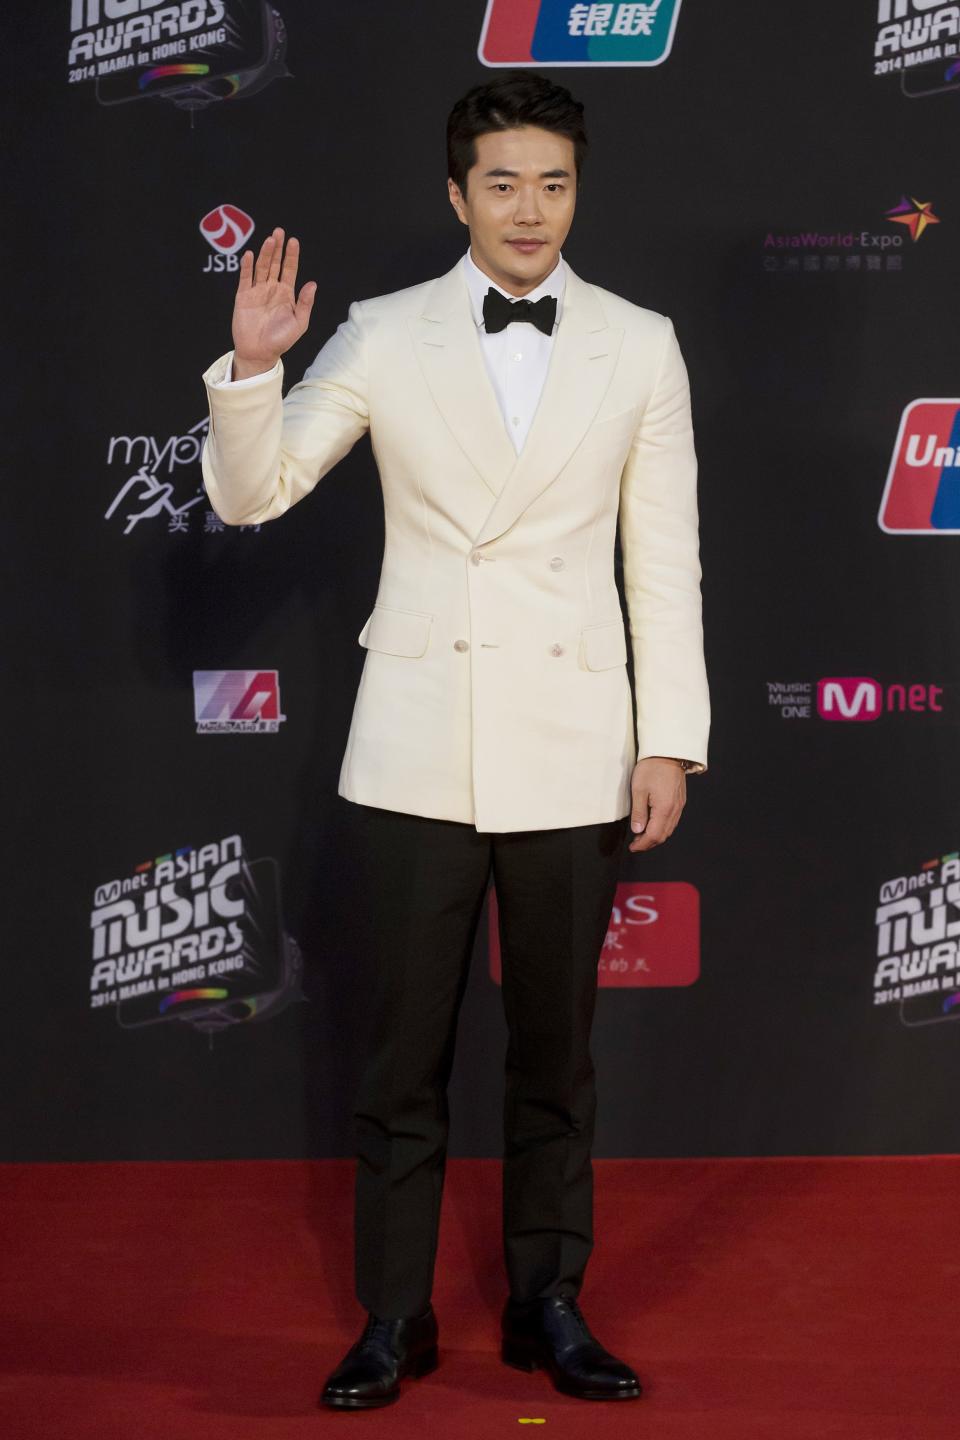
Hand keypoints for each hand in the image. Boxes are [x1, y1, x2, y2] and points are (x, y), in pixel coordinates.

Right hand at [231, 226, 316, 375]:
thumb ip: (305, 303)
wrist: (260, 353)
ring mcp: (257, 291)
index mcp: (286, 294)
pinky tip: (250, 254)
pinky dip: (247, 266)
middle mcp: (272, 289)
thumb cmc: (281, 340)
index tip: (293, 241)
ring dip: (264, 253)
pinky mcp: (243, 296)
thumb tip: (313, 283)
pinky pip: (245, 278)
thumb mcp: (299, 323)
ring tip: (269, 240)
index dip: (292, 256)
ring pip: (261, 267)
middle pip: (274, 263)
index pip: (289, 269)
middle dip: (277, 248)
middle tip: (279, 231)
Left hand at [627, 757, 685, 852]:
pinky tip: (653, 825)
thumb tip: (637, 831)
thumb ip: (638, 812)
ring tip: (642, 836)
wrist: (667, 752)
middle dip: (649, 843)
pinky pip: (673, 821)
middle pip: (663, 835)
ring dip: (656, 836)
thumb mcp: (638, 790)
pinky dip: (662, 828)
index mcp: (664, 809)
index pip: (654, 835)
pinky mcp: (680, 801)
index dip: (642, 844)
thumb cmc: (652, 767)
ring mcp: (679, 805)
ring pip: (669, 829)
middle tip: (635, 844)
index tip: (633, 847)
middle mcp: (675, 810)